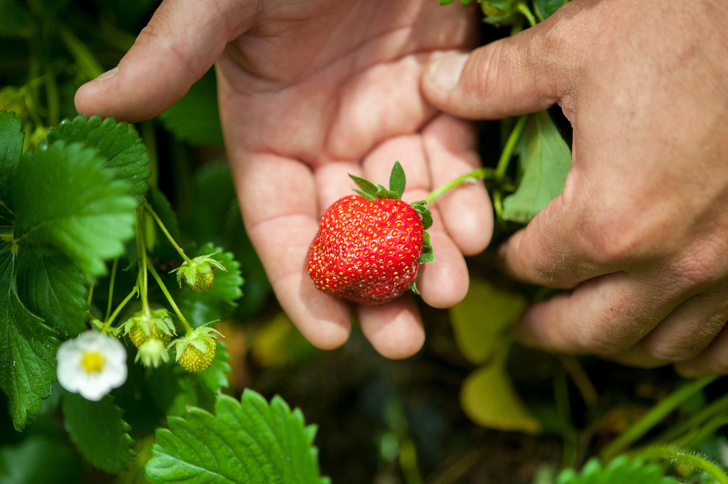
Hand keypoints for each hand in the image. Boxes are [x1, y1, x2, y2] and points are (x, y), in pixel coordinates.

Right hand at [75, 0, 492, 357]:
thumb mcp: (221, 1)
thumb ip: (171, 55)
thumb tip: (91, 105)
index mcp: (266, 132)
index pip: (278, 223)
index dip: (300, 280)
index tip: (327, 334)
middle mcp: (326, 137)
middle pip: (350, 230)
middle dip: (376, 287)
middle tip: (402, 337)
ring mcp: (385, 117)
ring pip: (408, 204)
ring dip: (429, 253)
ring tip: (448, 292)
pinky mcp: (441, 89)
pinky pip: (454, 154)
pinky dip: (464, 193)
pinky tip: (476, 228)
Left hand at [422, 0, 727, 374]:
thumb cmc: (683, 27)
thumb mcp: (576, 46)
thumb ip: (494, 80)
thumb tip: (433, 84)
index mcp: (609, 220)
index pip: (538, 268)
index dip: (510, 265)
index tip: (503, 259)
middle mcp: (673, 264)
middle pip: (593, 329)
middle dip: (550, 330)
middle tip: (527, 328)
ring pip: (663, 345)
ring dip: (617, 340)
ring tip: (592, 324)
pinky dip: (695, 347)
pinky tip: (675, 330)